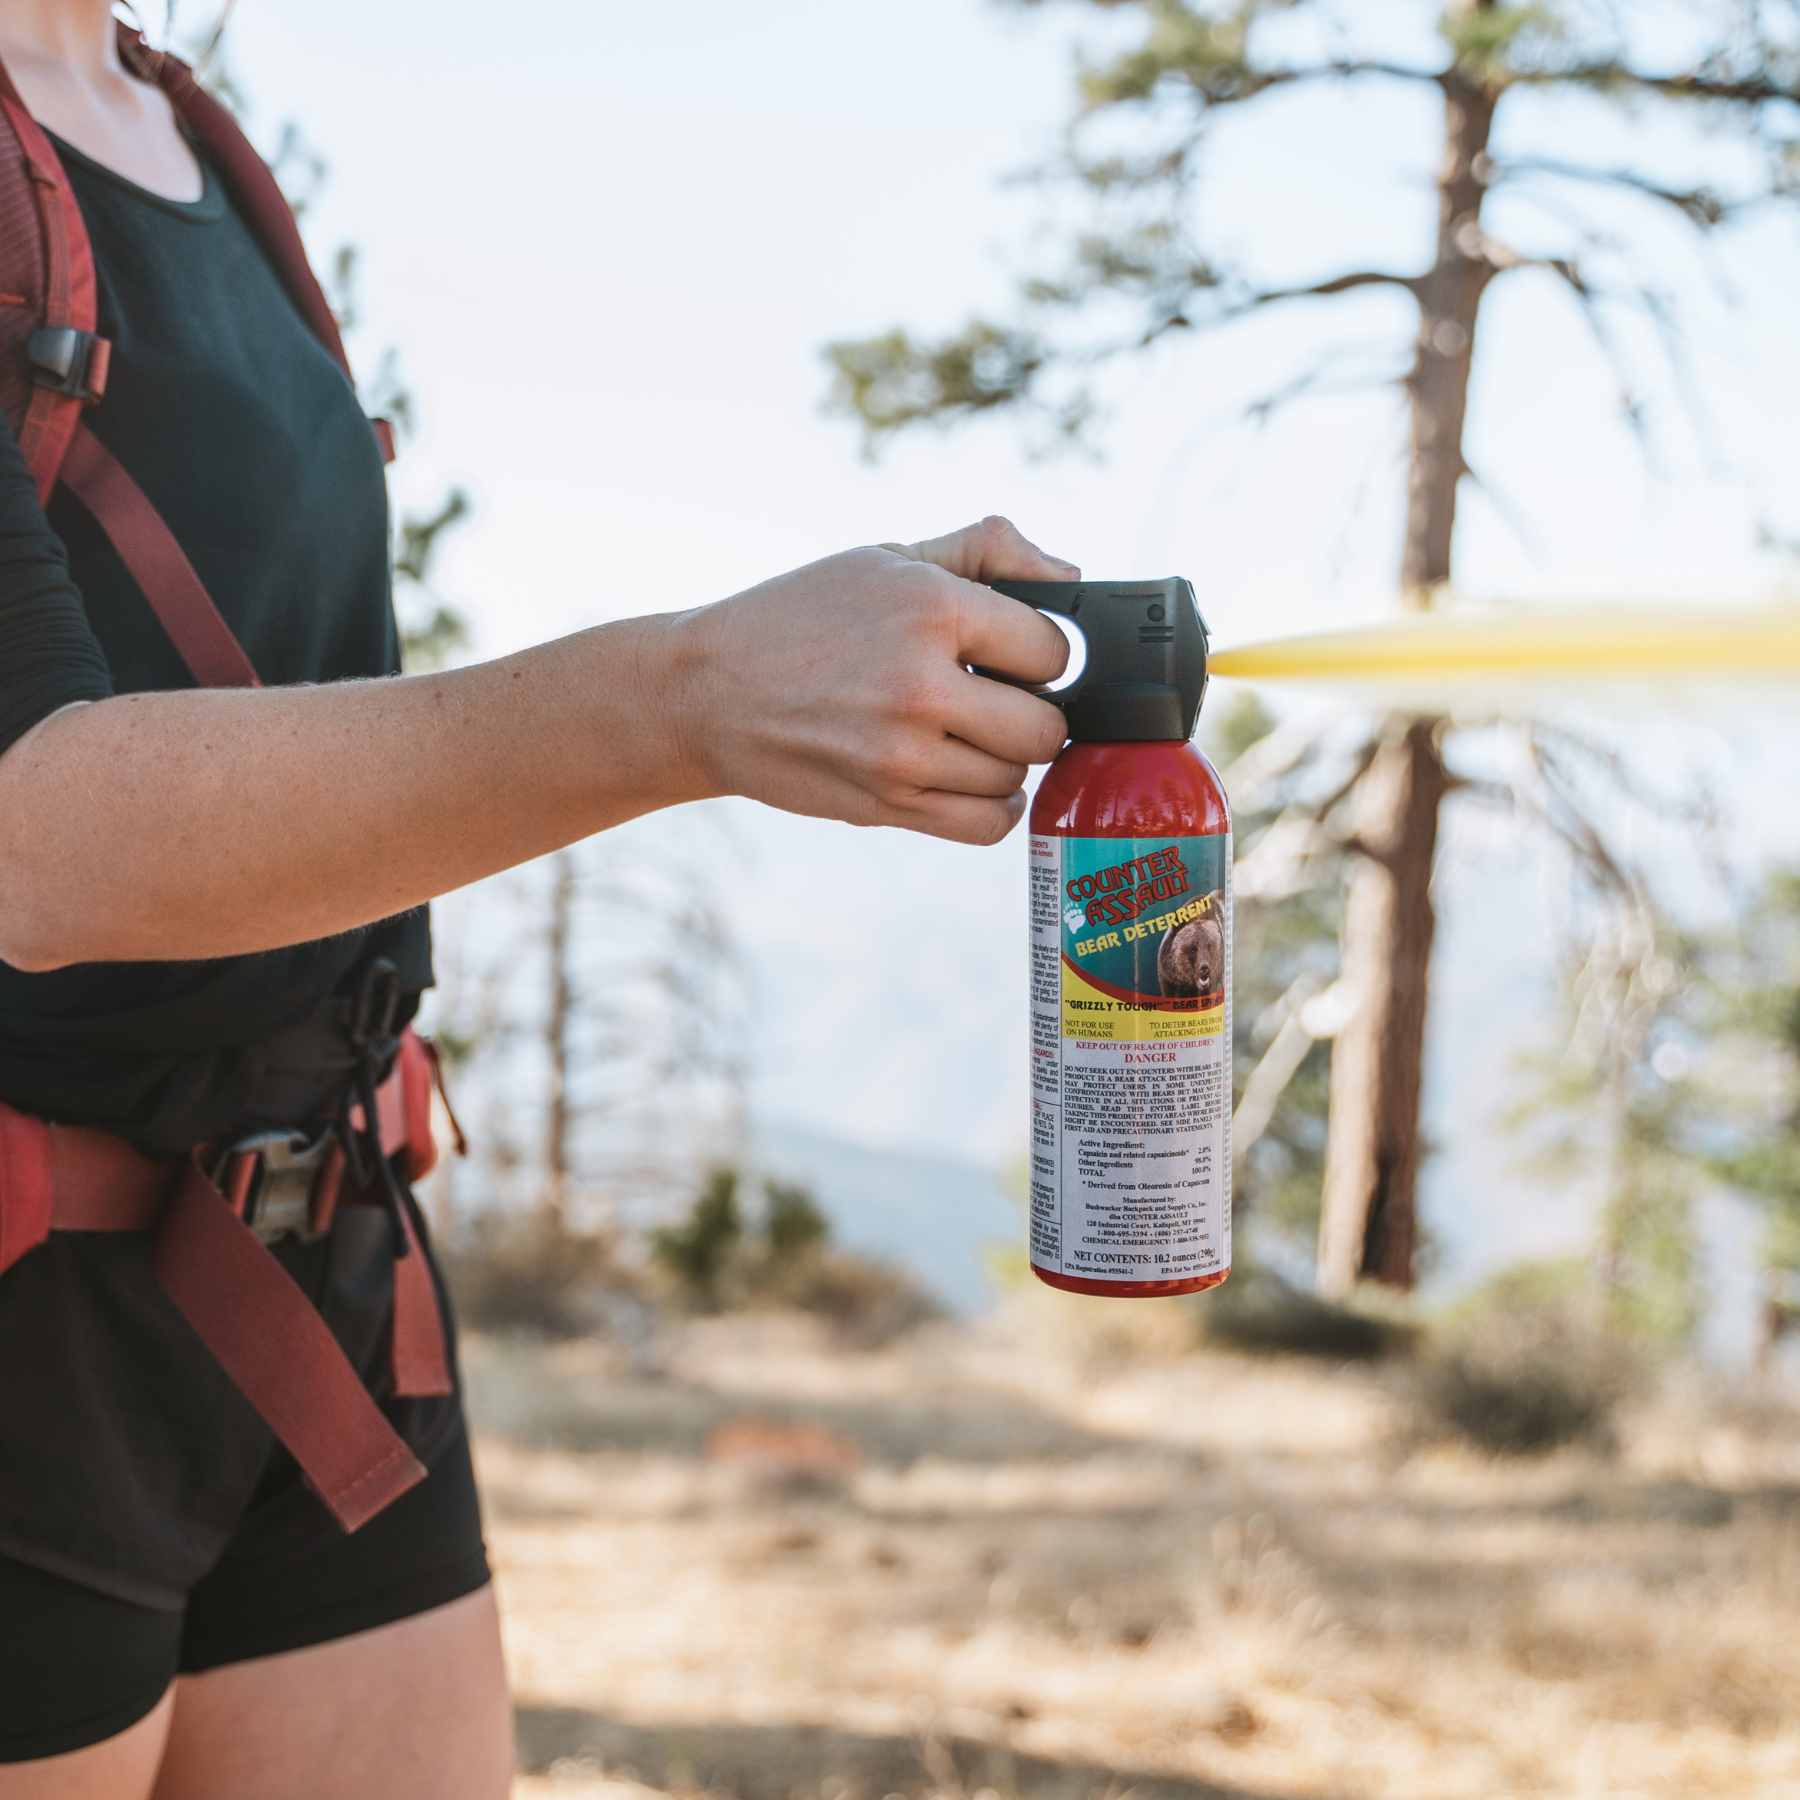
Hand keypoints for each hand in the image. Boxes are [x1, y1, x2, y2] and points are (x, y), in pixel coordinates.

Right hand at [663, 515, 1075, 842]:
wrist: (707, 692)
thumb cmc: (803, 617)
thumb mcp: (887, 557)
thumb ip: (986, 551)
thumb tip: (1071, 579)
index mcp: (929, 607)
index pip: (1052, 651)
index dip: (1039, 654)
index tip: (1009, 656)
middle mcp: (919, 684)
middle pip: (1045, 726)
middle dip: (1031, 712)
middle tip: (995, 700)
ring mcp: (901, 754)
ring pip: (1016, 777)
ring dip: (1003, 759)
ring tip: (965, 734)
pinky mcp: (885, 805)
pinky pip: (986, 824)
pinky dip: (993, 807)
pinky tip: (968, 777)